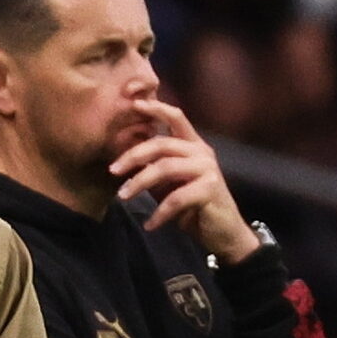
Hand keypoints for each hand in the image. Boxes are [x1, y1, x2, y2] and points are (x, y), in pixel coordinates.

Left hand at [109, 98, 259, 262]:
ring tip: (124, 197)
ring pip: (165, 167)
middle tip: (113, 170)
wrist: (223, 232)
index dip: (157, 108)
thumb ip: (153, 168)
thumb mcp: (169, 185)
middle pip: (162, 144)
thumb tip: (123, 160)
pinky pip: (176, 198)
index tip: (135, 104)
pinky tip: (150, 224)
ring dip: (140, 182)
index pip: (176, 118)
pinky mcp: (210, 189)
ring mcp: (207, 169)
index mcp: (193, 145)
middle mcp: (202, 152)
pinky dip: (159, 213)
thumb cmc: (193, 207)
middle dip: (134, 156)